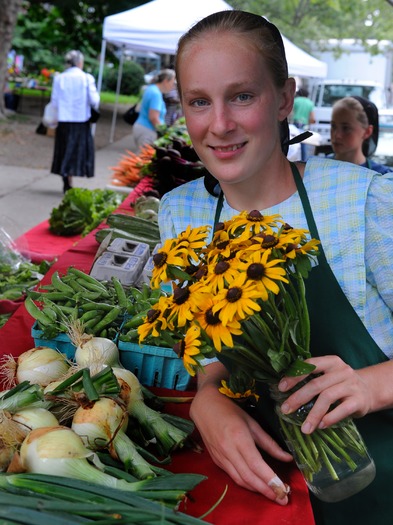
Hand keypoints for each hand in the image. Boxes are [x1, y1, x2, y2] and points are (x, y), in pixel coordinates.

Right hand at [190, 381, 292, 503]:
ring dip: (257, 490)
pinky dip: (246, 484)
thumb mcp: (253, 423)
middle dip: (266, 490)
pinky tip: (256, 486)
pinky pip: (232, 476)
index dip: (270, 479)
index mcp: (239, 437)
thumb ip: (269, 443)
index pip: (256, 464)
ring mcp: (220, 456)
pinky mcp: (216, 461)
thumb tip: (287, 458)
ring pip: (240, 480)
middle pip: (249, 476)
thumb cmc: (231, 411)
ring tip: (273, 495)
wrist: (205, 407)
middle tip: (283, 499)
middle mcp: (228, 450)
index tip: (284, 489)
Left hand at [278, 355, 371, 433]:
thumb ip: (312, 378)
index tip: (281, 388)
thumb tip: (285, 391)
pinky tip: (320, 426)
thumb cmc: (341, 383)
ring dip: (313, 414)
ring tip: (304, 428)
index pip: (310, 365)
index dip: (295, 376)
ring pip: (327, 397)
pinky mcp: (359, 400)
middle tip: (285, 409)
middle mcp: (342, 371)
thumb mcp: (329, 375)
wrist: (369, 390)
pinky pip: (342, 409)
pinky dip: (330, 418)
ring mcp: (351, 385)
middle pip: (316, 384)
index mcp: (331, 362)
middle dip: (298, 398)